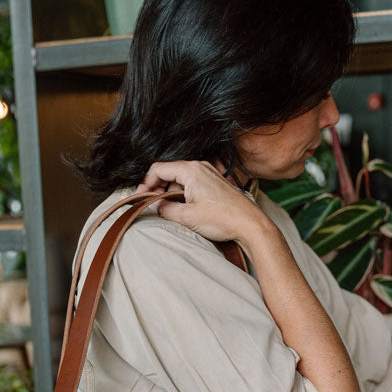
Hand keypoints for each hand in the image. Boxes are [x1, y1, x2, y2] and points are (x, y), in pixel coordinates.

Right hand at [138, 159, 267, 246]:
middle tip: (150, 204)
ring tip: (165, 209)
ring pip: (180, 179)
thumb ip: (164, 209)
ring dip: (169, 192)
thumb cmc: (222, 219)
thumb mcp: (187, 217)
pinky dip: (182, 193)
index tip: (140, 198)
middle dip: (156, 188)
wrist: (250, 224)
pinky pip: (192, 183)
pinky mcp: (214, 183)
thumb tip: (154, 207)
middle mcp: (200, 167)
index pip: (158, 169)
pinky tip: (181, 208)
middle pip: (169, 172)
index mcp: (191, 170)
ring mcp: (209, 173)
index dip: (145, 184)